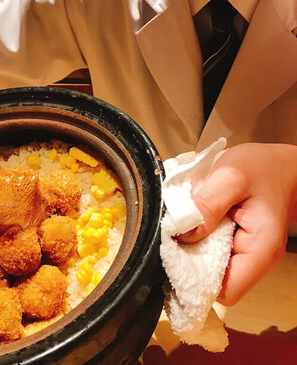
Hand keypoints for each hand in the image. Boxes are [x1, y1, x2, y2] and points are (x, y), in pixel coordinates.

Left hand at [179, 142, 296, 305]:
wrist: (280, 164)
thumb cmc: (262, 168)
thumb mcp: (231, 177)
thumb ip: (207, 205)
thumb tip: (181, 233)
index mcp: (260, 250)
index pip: (225, 292)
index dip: (196, 278)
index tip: (175, 252)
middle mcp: (255, 259)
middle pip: (213, 281)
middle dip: (190, 260)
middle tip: (174, 232)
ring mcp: (246, 252)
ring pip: (209, 265)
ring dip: (192, 246)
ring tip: (185, 221)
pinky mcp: (236, 243)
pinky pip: (211, 250)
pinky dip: (199, 237)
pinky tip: (194, 219)